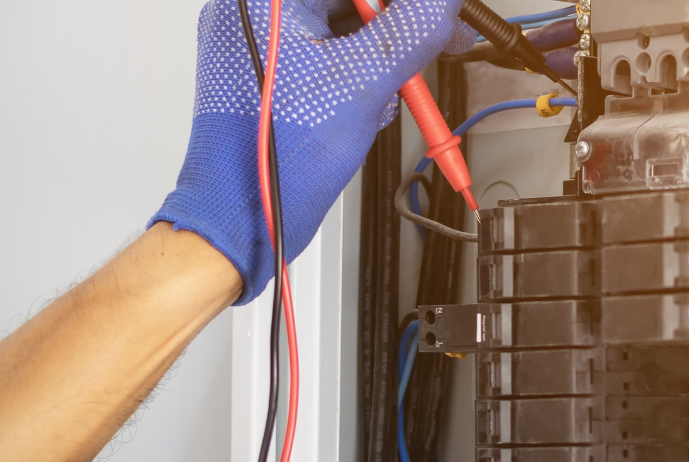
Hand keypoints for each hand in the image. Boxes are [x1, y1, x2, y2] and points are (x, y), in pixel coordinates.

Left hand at [150, 0, 475, 303]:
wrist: (244, 214)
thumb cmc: (276, 157)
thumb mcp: (363, 85)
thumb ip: (411, 32)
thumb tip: (443, 2)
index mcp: (265, 0)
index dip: (399, 3)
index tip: (435, 12)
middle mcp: (252, 11)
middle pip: (346, 1)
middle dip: (392, 26)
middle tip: (431, 41)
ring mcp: (257, 44)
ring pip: (338, 26)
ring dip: (377, 54)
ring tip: (387, 93)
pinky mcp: (267, 73)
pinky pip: (323, 54)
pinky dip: (355, 73)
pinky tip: (366, 105)